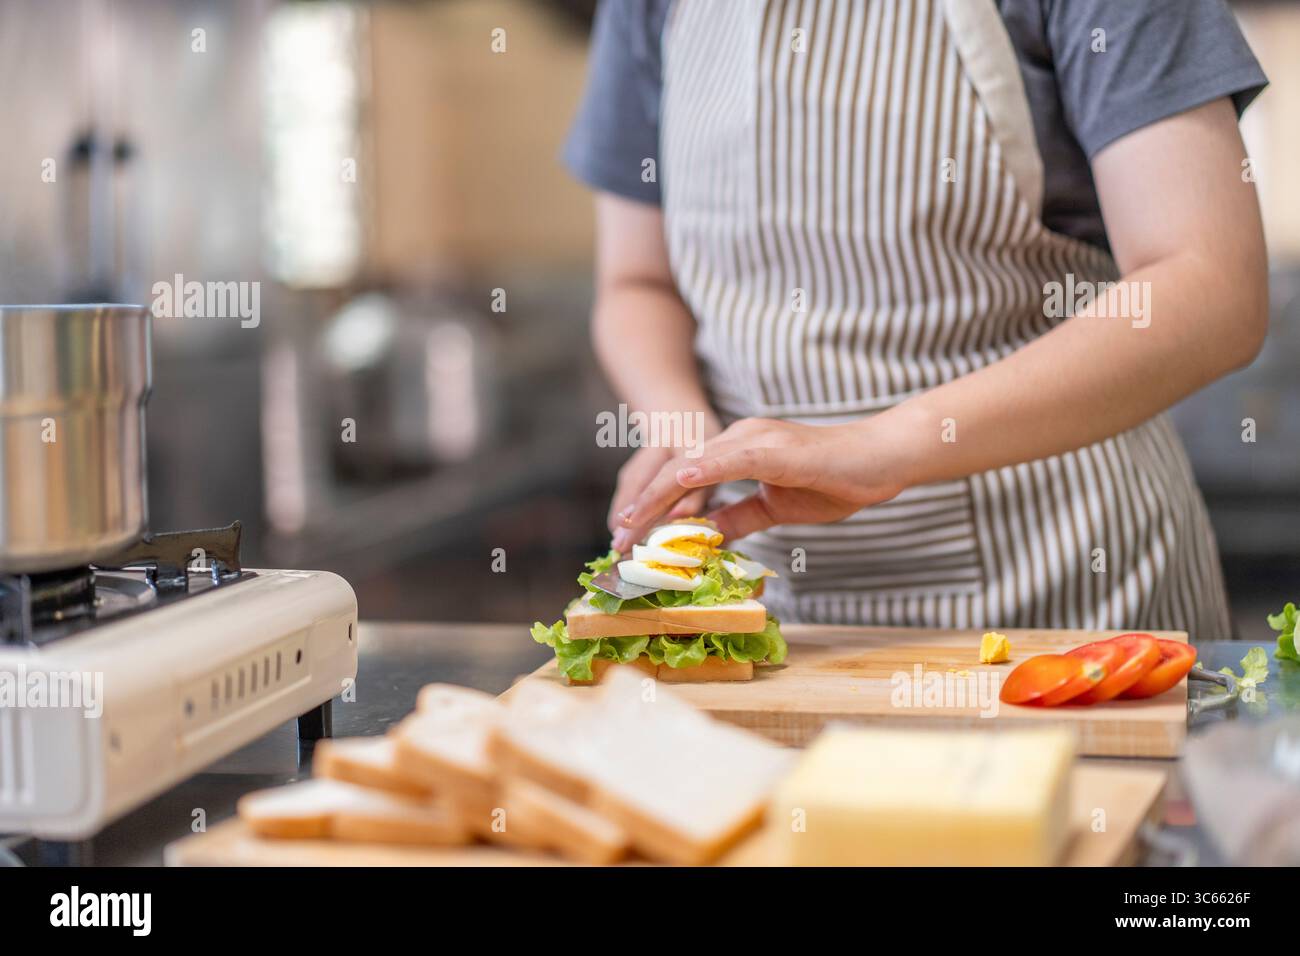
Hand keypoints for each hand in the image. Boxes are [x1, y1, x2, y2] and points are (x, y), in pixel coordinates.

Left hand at [611, 416, 907, 547]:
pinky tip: (678, 485)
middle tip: (614, 542)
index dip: (651, 510)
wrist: (882, 460)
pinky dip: (702, 473)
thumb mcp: (775, 508)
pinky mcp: (775, 448)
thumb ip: (739, 518)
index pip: (683, 482)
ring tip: (630, 524)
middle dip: (642, 508)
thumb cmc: (836, 480)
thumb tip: (706, 536)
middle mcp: (739, 438)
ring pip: (693, 467)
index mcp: (738, 451)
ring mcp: (755, 439)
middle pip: (676, 473)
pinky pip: (730, 460)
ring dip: (658, 497)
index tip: (627, 541)